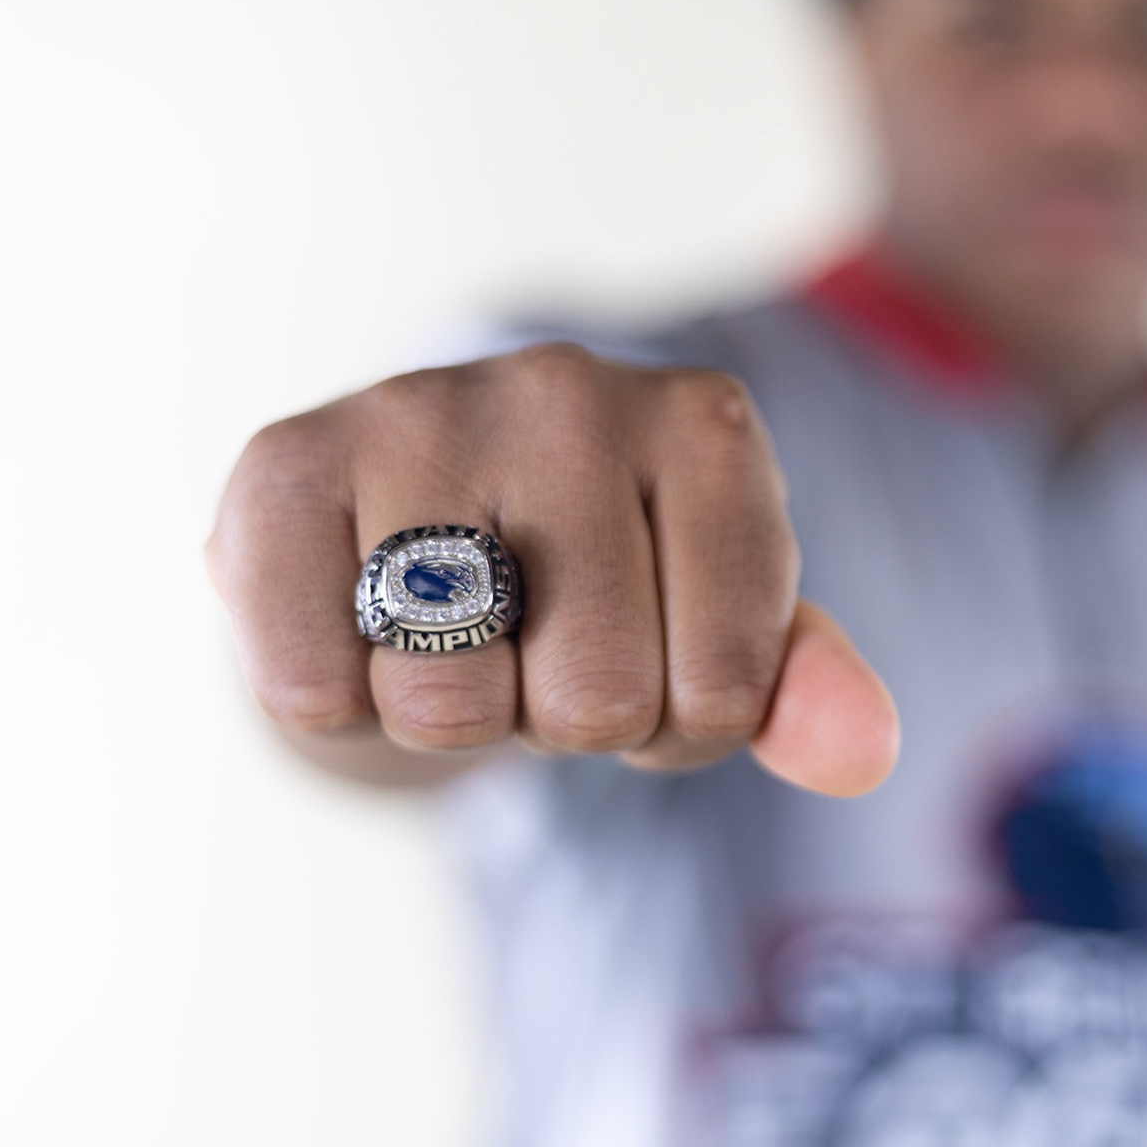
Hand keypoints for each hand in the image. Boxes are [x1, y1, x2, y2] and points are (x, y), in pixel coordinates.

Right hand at [207, 343, 898, 796]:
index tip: (651, 659)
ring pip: (450, 703)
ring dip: (454, 716)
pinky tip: (356, 620)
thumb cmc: (597, 582)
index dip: (681, 727)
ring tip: (455, 630)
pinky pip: (315, 689)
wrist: (416, 521)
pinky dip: (337, 701)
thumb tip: (863, 757)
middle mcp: (571, 390)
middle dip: (563, 720)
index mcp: (708, 428)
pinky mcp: (284, 460)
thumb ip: (798, 688)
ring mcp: (423, 411)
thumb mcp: (718, 626)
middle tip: (537, 646)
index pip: (726, 692)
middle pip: (595, 701)